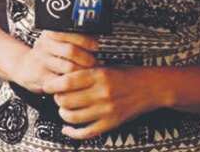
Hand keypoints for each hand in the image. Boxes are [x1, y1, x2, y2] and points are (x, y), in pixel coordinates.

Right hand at [11, 31, 98, 93]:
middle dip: (87, 58)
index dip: (86, 41)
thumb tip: (96, 41)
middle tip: (94, 63)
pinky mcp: (42, 78)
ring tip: (88, 74)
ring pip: (69, 68)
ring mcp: (42, 62)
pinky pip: (63, 82)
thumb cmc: (46, 55)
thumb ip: (72, 40)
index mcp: (49, 34)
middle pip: (70, 50)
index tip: (95, 46)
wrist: (23, 66)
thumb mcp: (54, 42)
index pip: (70, 33)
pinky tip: (78, 83)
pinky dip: (74, 84)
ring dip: (83, 72)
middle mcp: (44, 46)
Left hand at [45, 67, 166, 138]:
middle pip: (66, 100)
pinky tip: (67, 128)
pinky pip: (87, 132)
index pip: (66, 82)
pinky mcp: (112, 123)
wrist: (152, 87)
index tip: (47, 85)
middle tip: (57, 96)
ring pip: (73, 117)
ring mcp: (107, 110)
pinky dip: (73, 132)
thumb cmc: (126, 74)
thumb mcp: (105, 67)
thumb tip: (59, 78)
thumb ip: (85, 72)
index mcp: (98, 75)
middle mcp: (102, 93)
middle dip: (57, 99)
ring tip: (63, 109)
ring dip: (63, 114)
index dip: (52, 85)